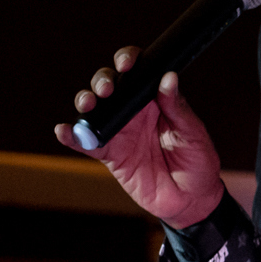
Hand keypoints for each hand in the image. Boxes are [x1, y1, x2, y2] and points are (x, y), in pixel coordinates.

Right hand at [54, 47, 225, 228]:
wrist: (190, 200)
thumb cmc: (198, 163)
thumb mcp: (193, 133)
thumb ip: (178, 108)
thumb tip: (168, 78)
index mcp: (155, 100)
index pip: (137, 72)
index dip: (128, 61)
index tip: (127, 64)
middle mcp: (134, 111)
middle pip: (109, 85)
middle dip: (102, 81)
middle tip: (107, 89)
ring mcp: (120, 132)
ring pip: (95, 110)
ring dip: (86, 102)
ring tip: (89, 105)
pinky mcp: (110, 155)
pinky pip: (86, 143)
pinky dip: (72, 136)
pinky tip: (63, 131)